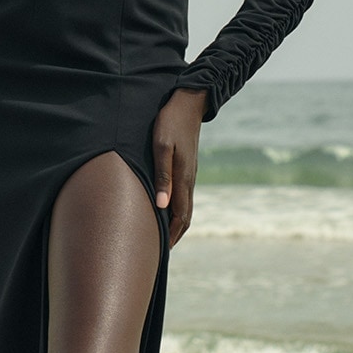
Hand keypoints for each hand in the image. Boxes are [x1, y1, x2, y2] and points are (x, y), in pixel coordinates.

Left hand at [152, 87, 205, 247]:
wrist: (189, 102)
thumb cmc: (170, 122)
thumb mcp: (161, 146)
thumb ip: (162, 175)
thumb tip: (161, 205)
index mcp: (183, 177)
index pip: (180, 215)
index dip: (172, 234)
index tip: (162, 251)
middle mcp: (189, 179)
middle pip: (186, 215)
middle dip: (175, 234)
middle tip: (162, 251)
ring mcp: (190, 173)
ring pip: (186, 205)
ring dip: (177, 222)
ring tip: (164, 235)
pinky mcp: (188, 166)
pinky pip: (184, 194)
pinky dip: (177, 208)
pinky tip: (167, 208)